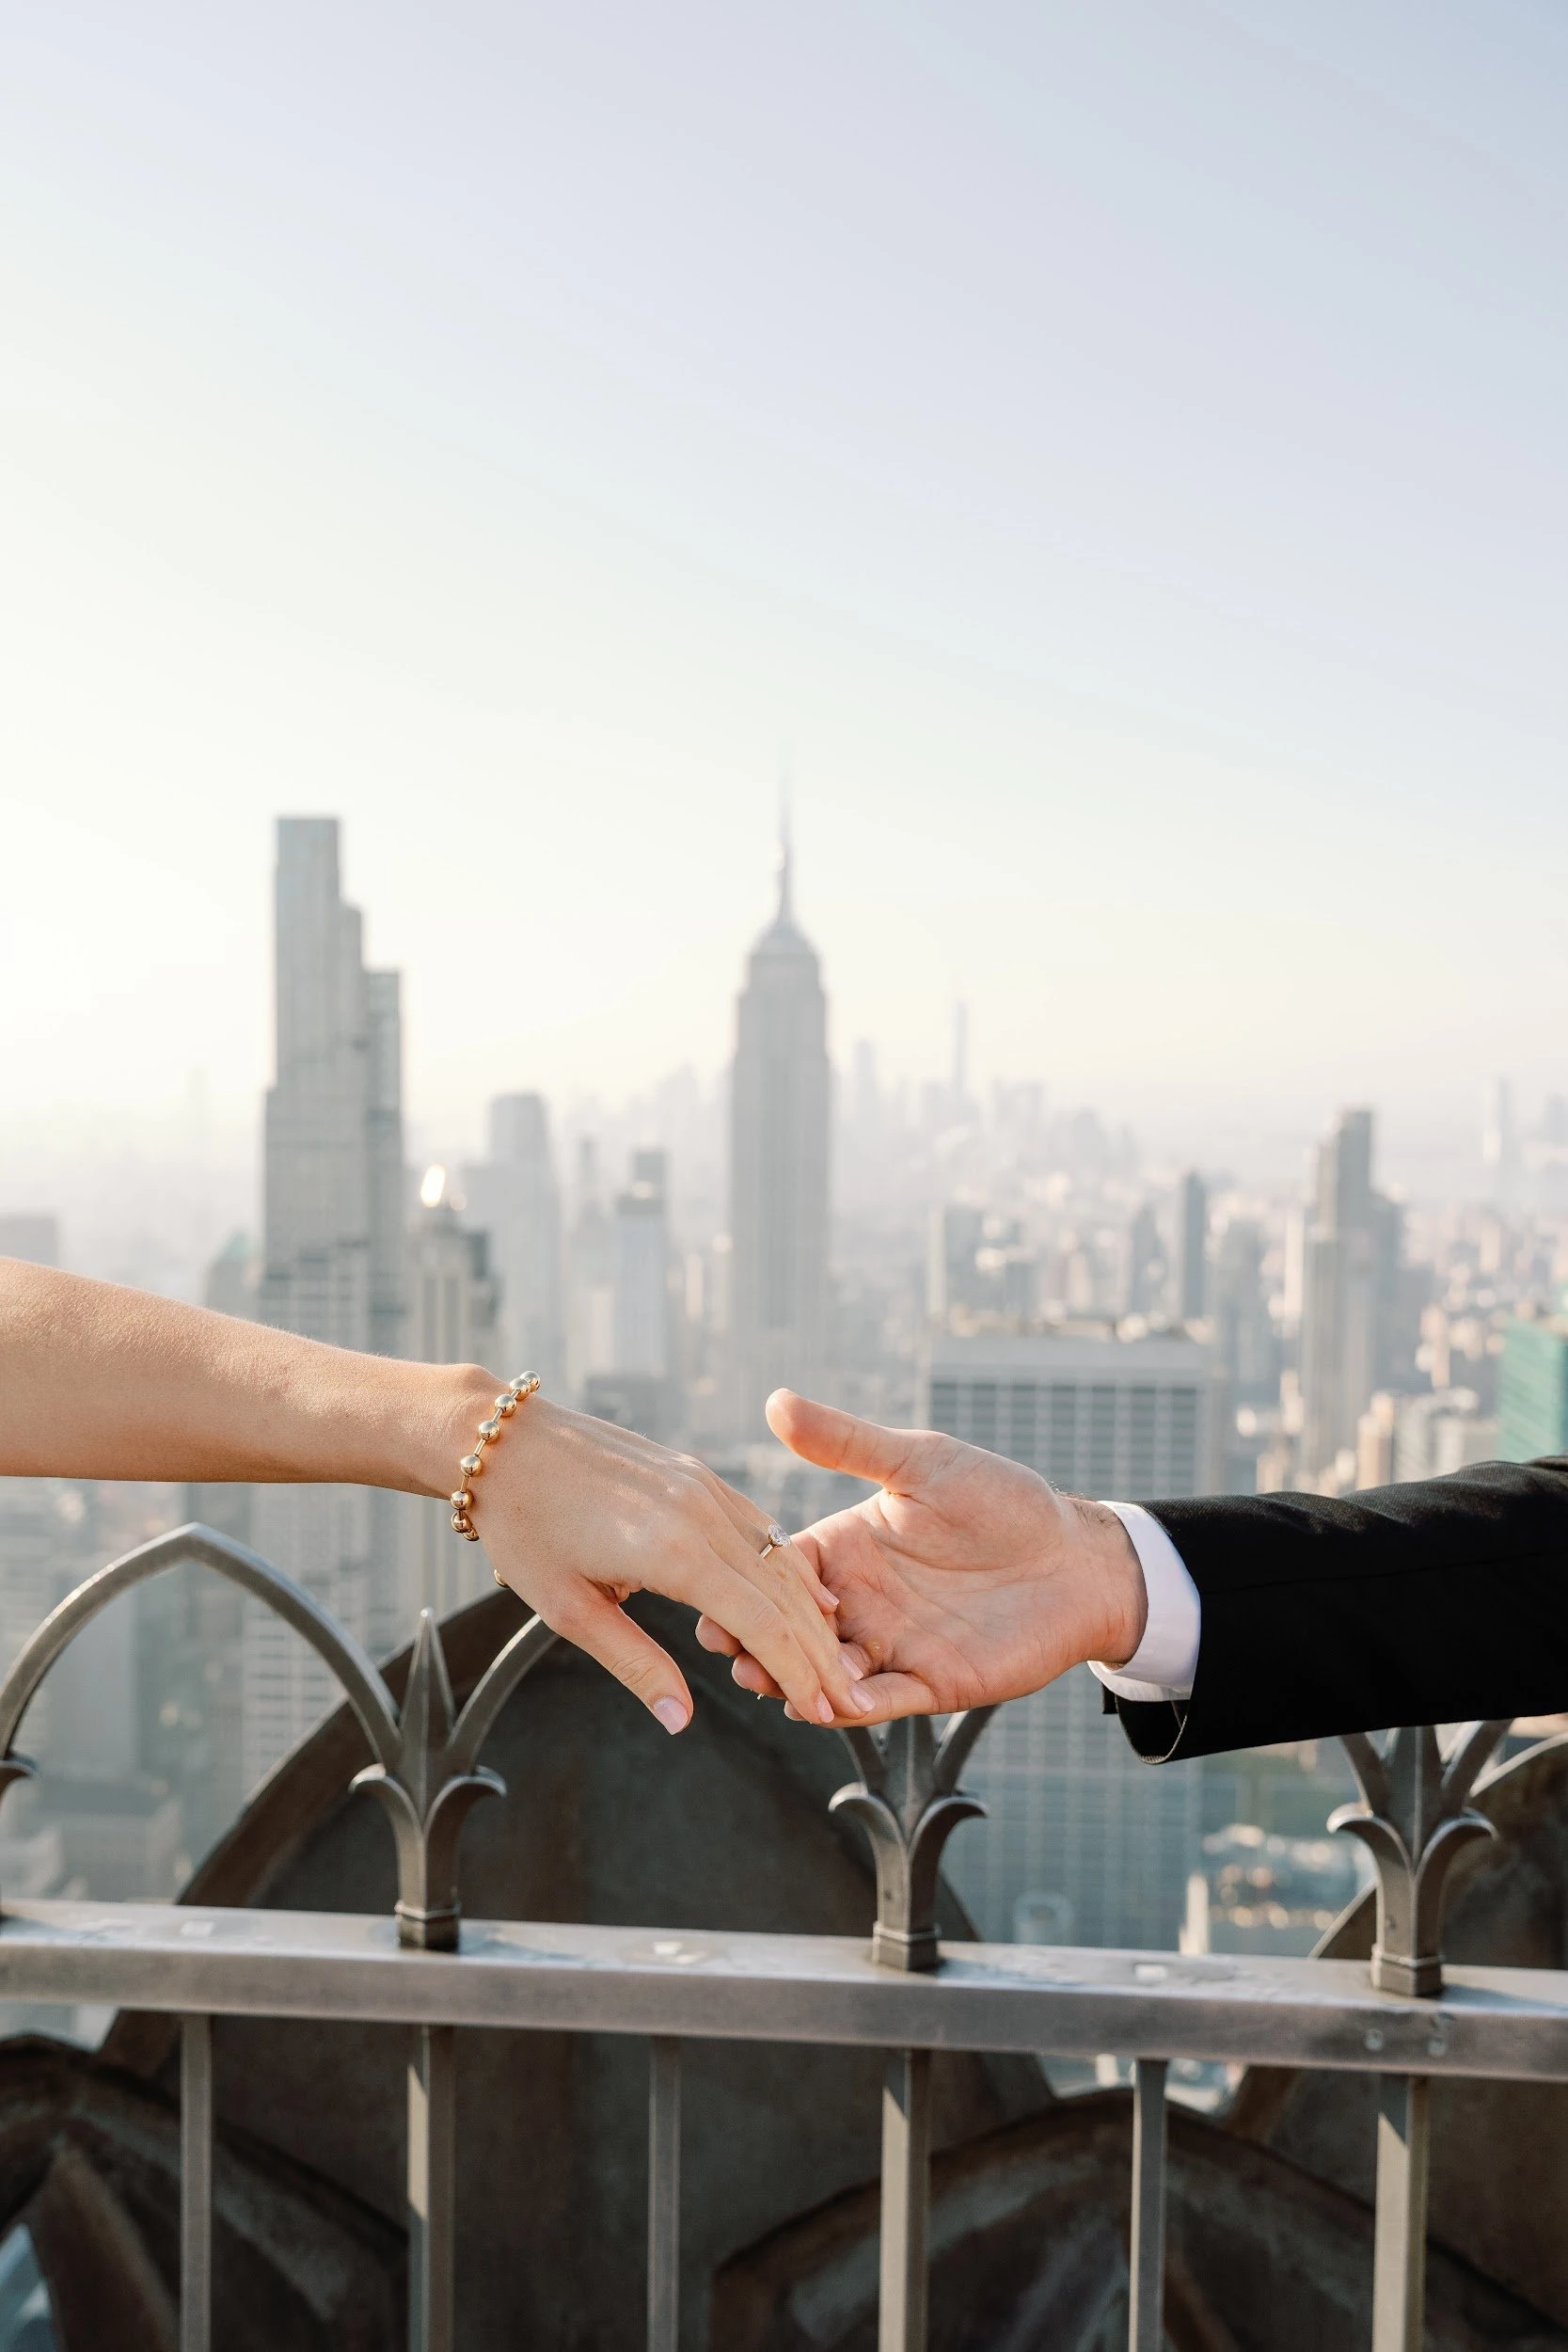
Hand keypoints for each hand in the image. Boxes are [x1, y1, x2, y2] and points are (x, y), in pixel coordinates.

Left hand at [468, 1389, 872, 1734]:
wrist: (501, 1442)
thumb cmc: (524, 1529)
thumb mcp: (568, 1609)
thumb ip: (634, 1663)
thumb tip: (680, 1719)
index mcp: (673, 1552)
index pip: (762, 1623)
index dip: (798, 1670)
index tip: (826, 1710)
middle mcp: (701, 1513)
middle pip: (783, 1592)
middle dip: (818, 1649)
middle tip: (844, 1698)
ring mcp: (703, 1487)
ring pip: (779, 1556)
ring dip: (809, 1610)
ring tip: (830, 1658)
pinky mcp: (697, 1474)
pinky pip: (758, 1525)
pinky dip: (786, 1568)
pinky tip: (802, 1596)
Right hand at [694, 1388, 1145, 1723]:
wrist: (1077, 1558)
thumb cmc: (1002, 1501)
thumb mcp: (920, 1462)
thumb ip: (847, 1442)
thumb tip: (777, 1401)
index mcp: (848, 1548)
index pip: (781, 1569)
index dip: (746, 1580)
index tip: (710, 1587)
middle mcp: (860, 1601)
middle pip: (790, 1629)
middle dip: (754, 1638)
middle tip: (724, 1642)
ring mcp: (891, 1646)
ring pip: (823, 1673)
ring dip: (790, 1678)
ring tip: (762, 1677)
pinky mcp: (929, 1682)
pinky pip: (880, 1702)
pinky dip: (850, 1707)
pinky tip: (829, 1702)